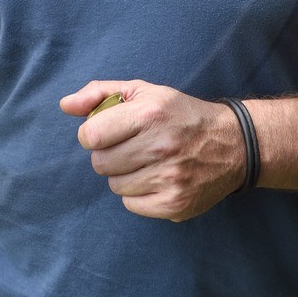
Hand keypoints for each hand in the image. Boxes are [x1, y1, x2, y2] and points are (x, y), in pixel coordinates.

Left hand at [60, 80, 246, 221]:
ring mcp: (169, 179)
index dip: (92, 134)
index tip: (107, 132)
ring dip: (124, 174)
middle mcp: (160, 147)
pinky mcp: (175, 204)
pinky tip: (157, 178)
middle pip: (99, 163)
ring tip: (148, 162)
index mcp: (149, 114)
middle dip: (109, 154)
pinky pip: (131, 204)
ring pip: (114, 185)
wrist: (233, 144)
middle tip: (132, 147)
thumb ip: (99, 94)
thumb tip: (65, 105)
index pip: (90, 136)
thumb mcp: (143, 92)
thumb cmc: (179, 114)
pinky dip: (138, 194)